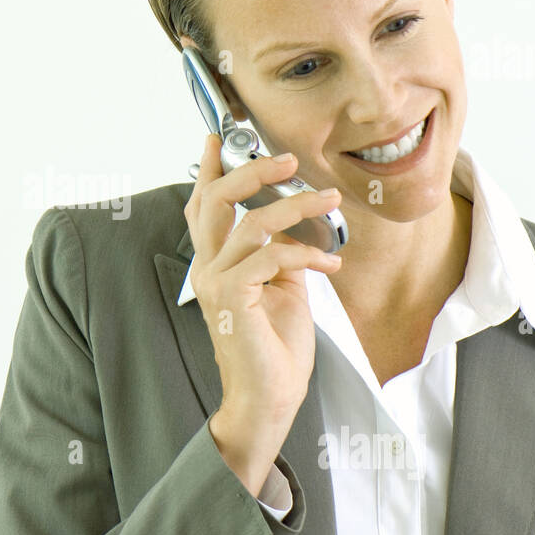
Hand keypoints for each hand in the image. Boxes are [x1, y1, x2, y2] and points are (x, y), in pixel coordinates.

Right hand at [184, 134, 342, 490]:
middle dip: (251, 171)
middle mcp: (207, 269)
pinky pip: (271, 257)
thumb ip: (280, 253)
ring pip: (252, 223)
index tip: (219, 136)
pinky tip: (330, 262)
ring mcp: (215, 283)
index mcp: (215, 264)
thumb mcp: (283, 288)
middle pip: (214, 201)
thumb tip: (296, 224)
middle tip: (288, 159)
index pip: (204, 207)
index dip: (209, 170)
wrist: (270, 397)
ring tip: (330, 199)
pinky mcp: (231, 297)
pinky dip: (306, 253)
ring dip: (297, 207)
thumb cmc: (275, 348)